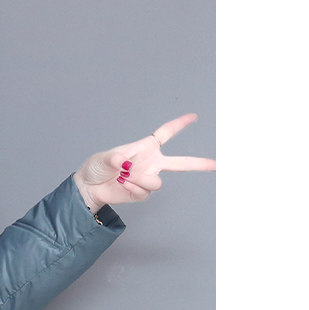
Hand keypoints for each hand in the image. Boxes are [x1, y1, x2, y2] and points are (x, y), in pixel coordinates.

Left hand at [73, 114, 214, 213]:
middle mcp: (151, 162)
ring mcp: (148, 178)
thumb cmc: (98, 167)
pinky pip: (144, 192)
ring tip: (124, 176)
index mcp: (145, 147)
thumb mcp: (104, 157)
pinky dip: (132, 187)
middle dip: (199, 164)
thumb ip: (115, 159)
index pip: (166, 133)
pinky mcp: (142, 192)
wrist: (91, 187)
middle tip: (217, 165)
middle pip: (180, 163)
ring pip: (157, 183)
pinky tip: (122, 184)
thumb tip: (125, 164)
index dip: (179, 124)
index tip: (194, 117)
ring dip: (140, 180)